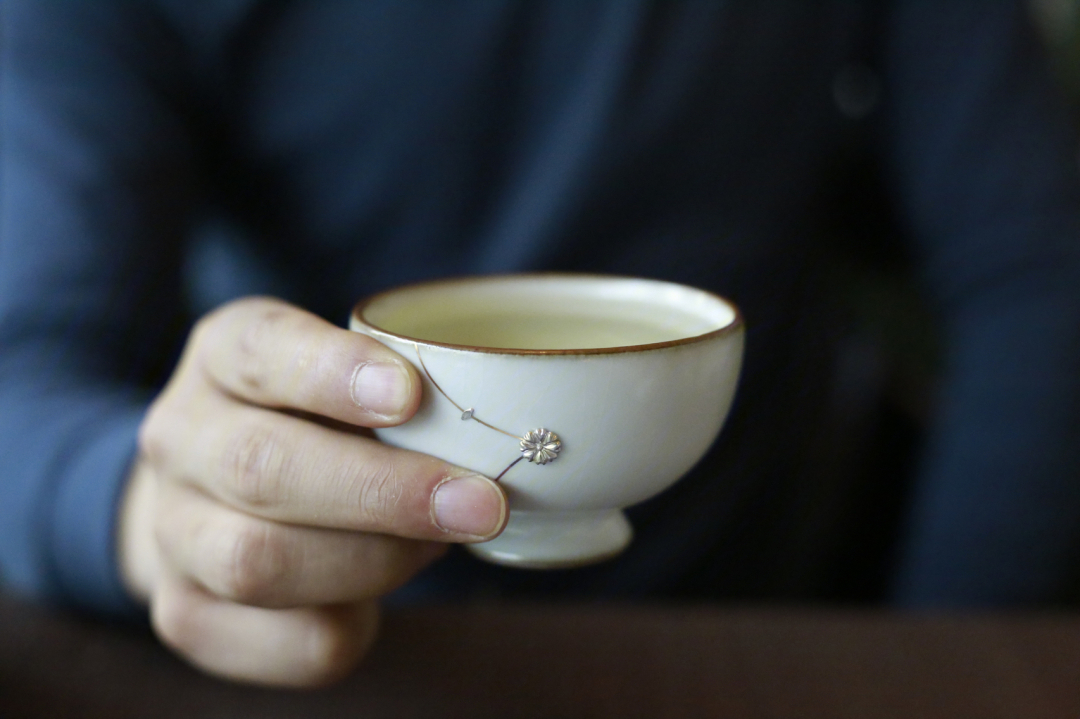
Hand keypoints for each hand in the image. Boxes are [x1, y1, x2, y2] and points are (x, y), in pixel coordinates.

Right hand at [117, 297, 506, 686]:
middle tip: (480, 503)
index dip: (333, 372)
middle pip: (262, 468)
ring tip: (440, 545)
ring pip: (258, 562)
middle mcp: (180, 436)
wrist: (220, 497)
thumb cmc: (318, 423)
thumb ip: (401, 392)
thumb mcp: (348, 378)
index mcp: (222, 355)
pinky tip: (380, 598)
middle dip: (382, 492)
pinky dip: (353, 624)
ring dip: (374, 561)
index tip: (411, 393)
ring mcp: (170, 529)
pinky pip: (284, 637)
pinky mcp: (187, 613)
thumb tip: (493, 441)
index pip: (259, 349)